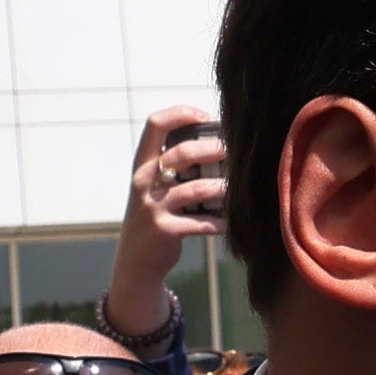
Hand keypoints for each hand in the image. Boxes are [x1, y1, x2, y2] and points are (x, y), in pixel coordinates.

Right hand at [106, 105, 226, 341]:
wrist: (136, 261)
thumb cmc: (154, 216)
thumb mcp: (153, 188)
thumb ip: (174, 168)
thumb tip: (219, 144)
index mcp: (142, 165)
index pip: (155, 125)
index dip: (180, 114)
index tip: (205, 116)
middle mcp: (144, 182)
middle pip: (182, 153)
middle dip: (213, 149)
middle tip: (234, 152)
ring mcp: (153, 207)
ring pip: (197, 189)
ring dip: (224, 188)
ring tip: (239, 187)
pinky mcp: (166, 230)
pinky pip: (203, 222)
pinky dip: (222, 222)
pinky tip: (234, 222)